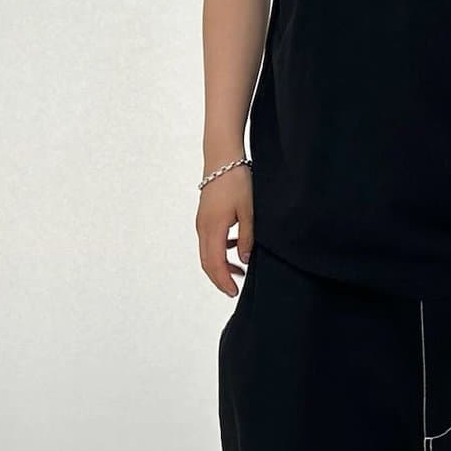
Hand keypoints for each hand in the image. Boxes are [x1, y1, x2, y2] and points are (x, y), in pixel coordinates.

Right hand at [198, 165, 254, 297]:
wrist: (222, 158)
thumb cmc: (236, 181)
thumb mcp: (248, 211)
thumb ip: (247, 238)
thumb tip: (244, 260)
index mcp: (213, 228)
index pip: (215, 264)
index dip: (224, 281)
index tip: (234, 292)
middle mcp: (203, 228)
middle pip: (207, 262)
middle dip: (220, 279)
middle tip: (234, 290)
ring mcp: (202, 223)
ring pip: (207, 252)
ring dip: (221, 265)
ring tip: (240, 271)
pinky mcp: (205, 217)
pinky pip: (209, 241)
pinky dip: (220, 251)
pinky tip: (236, 248)